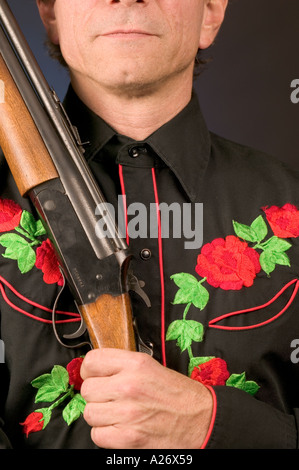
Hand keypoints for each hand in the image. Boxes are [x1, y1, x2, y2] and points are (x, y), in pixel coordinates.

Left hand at [80, 348, 212, 448]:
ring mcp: (128, 412)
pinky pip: (97, 435)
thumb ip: (123, 365)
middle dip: (97, 395)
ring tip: (118, 413)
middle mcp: (129, 385)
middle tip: (111, 398)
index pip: (92, 361)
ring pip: (90, 413)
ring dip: (101, 416)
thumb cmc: (178, 394)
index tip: (94, 376)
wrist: (202, 420)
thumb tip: (95, 370)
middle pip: (87, 389)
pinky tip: (121, 428)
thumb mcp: (151, 367)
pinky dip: (106, 434)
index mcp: (136, 364)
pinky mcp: (128, 438)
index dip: (90, 370)